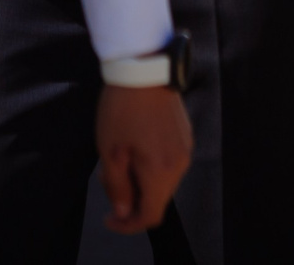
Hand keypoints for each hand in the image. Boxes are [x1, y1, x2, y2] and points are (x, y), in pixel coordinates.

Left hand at [96, 84, 191, 234]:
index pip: (150, 215)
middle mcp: (180, 164)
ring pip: (164, 182)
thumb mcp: (110, 152)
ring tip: (120, 161)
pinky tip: (136, 148)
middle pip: (158, 200)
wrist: (145, 69)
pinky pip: (169, 164)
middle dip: (133, 201)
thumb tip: (123, 211)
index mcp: (161, 171)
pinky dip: (151, 168)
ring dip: (142, 183)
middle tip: (108, 182)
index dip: (128, 225)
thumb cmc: (122, 111)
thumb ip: (118, 187)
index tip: (108, 218)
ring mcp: (186, 149)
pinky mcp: (186, 135)